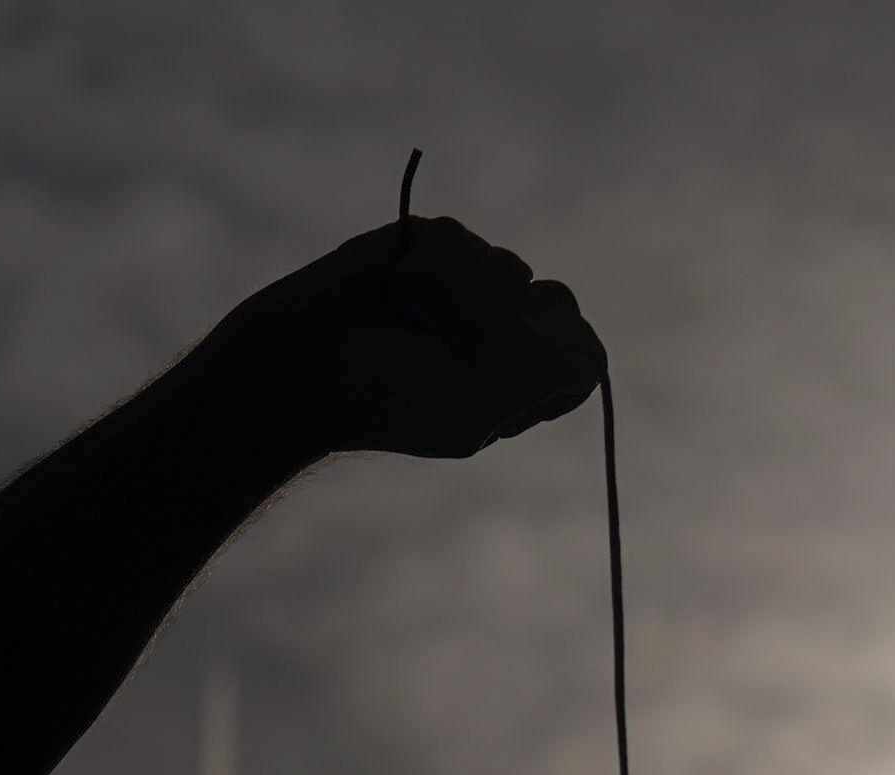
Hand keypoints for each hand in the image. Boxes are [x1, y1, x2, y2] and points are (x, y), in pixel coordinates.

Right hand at [225, 216, 604, 459]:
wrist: (303, 363)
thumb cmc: (386, 401)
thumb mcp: (474, 413)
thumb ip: (544, 380)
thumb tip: (591, 350)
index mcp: (523, 380)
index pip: (583, 357)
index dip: (553, 360)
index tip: (503, 374)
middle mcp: (508, 327)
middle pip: (560, 304)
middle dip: (512, 329)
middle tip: (453, 350)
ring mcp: (475, 281)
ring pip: (513, 270)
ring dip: (462, 301)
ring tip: (408, 321)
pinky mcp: (437, 243)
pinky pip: (464, 242)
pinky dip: (430, 270)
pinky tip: (394, 290)